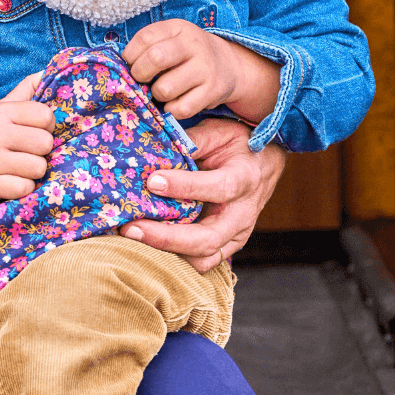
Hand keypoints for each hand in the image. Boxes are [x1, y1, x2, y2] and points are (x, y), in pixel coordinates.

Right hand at [0, 72, 55, 200]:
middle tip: (26, 151)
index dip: (47, 126)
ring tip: (18, 166)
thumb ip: (27, 89)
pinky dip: (22, 187)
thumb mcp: (2, 107)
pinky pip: (24, 188)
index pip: (46, 116)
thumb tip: (49, 70)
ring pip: (38, 168)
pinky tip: (11, 180)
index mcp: (1, 112)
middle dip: (41, 150)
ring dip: (32, 171)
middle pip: (45, 143)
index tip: (34, 130)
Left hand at [118, 118, 285, 271]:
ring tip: (134, 236)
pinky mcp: (228, 247)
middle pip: (207, 239)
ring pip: (203, 257)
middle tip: (131, 228)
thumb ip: (191, 141)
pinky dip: (174, 257)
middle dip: (166, 238)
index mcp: (244, 178)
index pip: (217, 188)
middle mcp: (243, 213)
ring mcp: (237, 235)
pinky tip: (148, 242)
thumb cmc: (237, 146)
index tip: (152, 181)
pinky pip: (201, 262)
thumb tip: (157, 149)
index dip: (184, 187)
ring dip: (166, 252)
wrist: (263, 166)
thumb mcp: (218, 132)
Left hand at [122, 19, 279, 122]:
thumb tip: (120, 69)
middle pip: (155, 59)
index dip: (130, 55)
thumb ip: (147, 47)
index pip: (145, 38)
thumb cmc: (186, 54)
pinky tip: (174, 102)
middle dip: (140, 74)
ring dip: (156, 95)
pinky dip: (171, 110)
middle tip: (142, 79)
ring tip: (161, 91)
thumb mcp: (171, 39)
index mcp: (179, 28)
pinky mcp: (212, 92)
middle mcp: (194, 45)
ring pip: (164, 89)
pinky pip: (180, 108)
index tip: (131, 64)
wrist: (228, 65)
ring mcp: (205, 69)